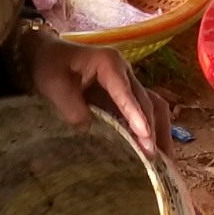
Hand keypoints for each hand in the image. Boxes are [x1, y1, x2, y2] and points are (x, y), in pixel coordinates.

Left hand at [20, 32, 173, 157]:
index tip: (145, 136)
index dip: (136, 115)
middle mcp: (125, 72)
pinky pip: (145, 111)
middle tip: (154, 157)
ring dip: (160, 131)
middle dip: (152, 130)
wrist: (48, 55)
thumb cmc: (50, 67)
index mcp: (109, 63)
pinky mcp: (126, 95)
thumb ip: (72, 109)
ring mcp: (128, 83)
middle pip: (147, 101)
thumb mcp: (55, 86)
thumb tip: (90, 129)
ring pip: (153, 106)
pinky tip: (155, 150)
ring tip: (165, 158)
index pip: (125, 92)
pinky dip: (152, 130)